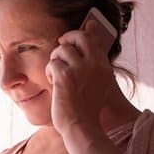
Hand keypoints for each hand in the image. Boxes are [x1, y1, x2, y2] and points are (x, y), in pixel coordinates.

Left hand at [45, 18, 113, 134]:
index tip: (85, 27)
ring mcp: (80, 69)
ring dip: (55, 59)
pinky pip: (53, 63)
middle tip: (61, 44)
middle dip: (67, 38)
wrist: (80, 126)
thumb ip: (95, 66)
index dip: (86, 30)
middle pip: (79, 36)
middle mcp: (94, 64)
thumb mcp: (98, 86)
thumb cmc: (87, 109)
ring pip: (62, 49)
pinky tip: (52, 82)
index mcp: (104, 66)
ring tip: (55, 73)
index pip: (95, 38)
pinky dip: (50, 72)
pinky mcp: (65, 76)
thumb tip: (89, 52)